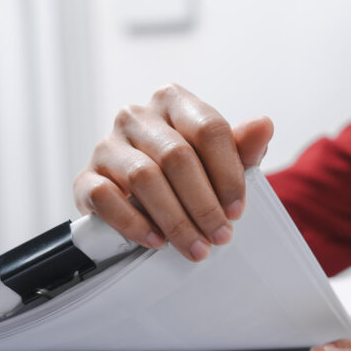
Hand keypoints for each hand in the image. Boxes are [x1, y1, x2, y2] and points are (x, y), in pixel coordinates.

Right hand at [73, 83, 273, 261]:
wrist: (138, 200)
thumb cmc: (185, 175)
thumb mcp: (219, 161)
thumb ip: (242, 147)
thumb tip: (264, 126)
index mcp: (174, 102)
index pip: (208, 129)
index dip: (227, 174)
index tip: (237, 211)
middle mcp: (137, 116)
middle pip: (177, 156)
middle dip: (203, 204)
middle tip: (219, 237)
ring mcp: (108, 145)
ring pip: (144, 178)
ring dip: (175, 220)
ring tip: (194, 247)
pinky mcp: (86, 178)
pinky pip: (106, 198)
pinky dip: (134, 224)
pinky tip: (156, 241)